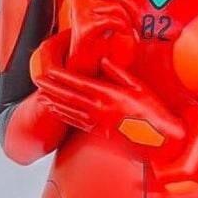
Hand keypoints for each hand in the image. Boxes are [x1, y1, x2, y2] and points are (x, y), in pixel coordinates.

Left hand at [33, 57, 185, 145]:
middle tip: (37, 80)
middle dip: (52, 88)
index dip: (62, 77)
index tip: (49, 70)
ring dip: (54, 101)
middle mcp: (100, 108)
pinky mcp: (100, 131)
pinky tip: (56, 110)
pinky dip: (64, 115)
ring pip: (70, 110)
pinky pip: (77, 122)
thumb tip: (103, 59)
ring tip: (41, 94)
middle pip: (69, 96)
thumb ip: (118, 72)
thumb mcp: (139, 86)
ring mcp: (98, 122)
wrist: (160, 139)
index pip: (79, 83)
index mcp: (109, 95)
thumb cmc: (153, 111)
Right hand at [66, 0, 146, 73]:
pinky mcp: (85, 24)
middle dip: (134, 10)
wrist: (81, 60)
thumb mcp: (103, 11)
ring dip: (129, 22)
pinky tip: (125, 34)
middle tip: (139, 25)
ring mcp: (81, 9)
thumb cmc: (95, 36)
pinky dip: (124, 28)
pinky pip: (114, 21)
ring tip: (131, 32)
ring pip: (118, 8)